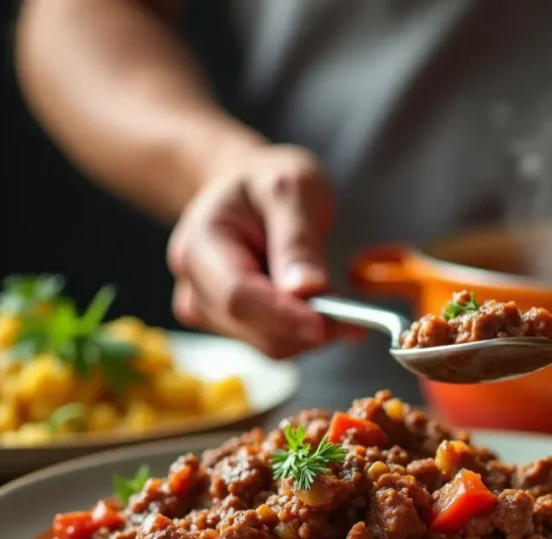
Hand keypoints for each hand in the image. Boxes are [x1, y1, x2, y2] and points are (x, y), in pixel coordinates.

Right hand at [167, 144, 347, 357]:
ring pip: (268, 343)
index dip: (285, 316)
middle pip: (254, 329)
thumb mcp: (292, 188)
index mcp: (200, 244)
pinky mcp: (227, 326)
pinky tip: (317, 305)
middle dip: (308, 327)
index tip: (329, 325)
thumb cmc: (267, 182)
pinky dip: (304, 332)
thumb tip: (306, 290)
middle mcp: (195, 284)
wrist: (247, 189)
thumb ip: (297, 239)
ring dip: (311, 331)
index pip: (239, 296)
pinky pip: (274, 343)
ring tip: (335, 297)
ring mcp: (207, 309)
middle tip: (356, 315)